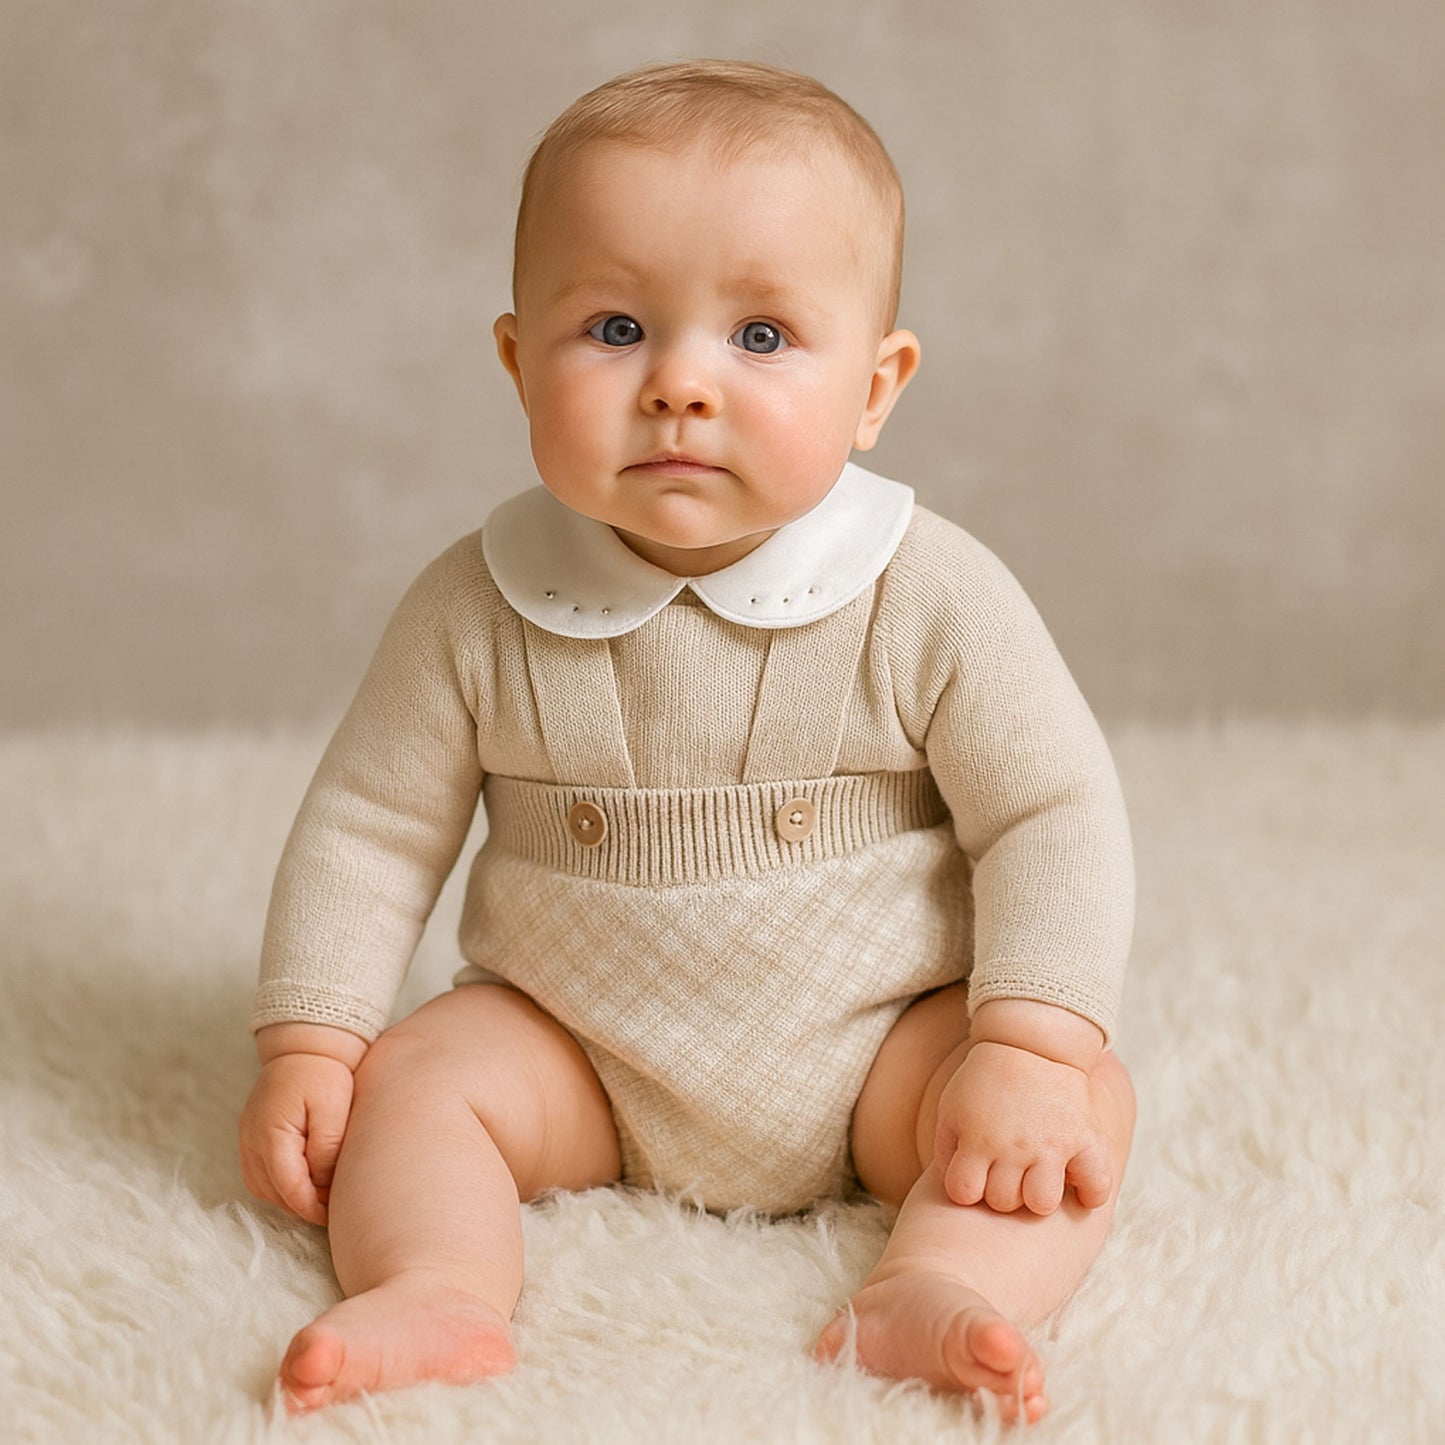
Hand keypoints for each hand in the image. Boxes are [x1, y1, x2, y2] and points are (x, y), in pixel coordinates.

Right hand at [238, 1051, 355, 1224]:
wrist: (307, 1043)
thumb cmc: (324, 1074)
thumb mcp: (334, 1112)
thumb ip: (326, 1152)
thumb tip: (320, 1185)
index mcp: (271, 1135)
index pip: (289, 1188)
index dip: (310, 1208)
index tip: (332, 1216)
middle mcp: (251, 1140)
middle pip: (271, 1191)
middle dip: (299, 1205)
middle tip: (328, 1208)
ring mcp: (246, 1136)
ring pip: (262, 1185)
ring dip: (287, 1196)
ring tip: (317, 1196)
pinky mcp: (251, 1132)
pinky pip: (258, 1171)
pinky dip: (278, 1182)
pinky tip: (301, 1179)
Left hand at [934, 1041, 1113, 1215]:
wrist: (1028, 1044)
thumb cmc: (984, 1082)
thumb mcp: (951, 1109)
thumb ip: (946, 1150)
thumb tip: (959, 1191)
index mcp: (977, 1137)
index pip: (964, 1193)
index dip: (966, 1188)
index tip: (974, 1175)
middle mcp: (1014, 1145)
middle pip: (1003, 1201)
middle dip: (1000, 1191)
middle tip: (1005, 1171)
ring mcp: (1051, 1143)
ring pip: (1043, 1203)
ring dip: (1037, 1196)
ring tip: (1036, 1178)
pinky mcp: (1083, 1138)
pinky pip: (1096, 1185)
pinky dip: (1090, 1193)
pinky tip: (1077, 1186)